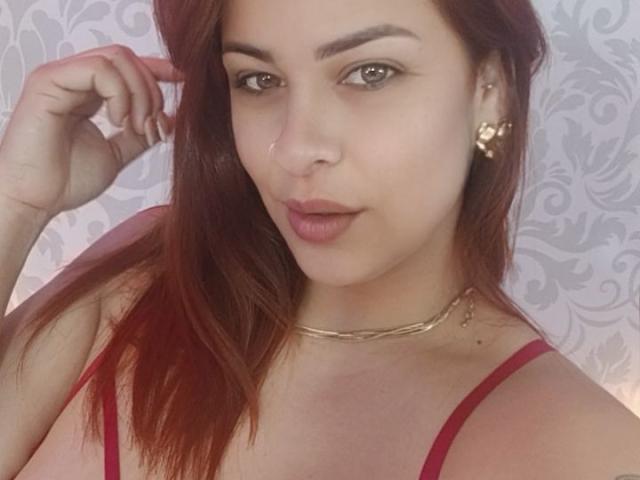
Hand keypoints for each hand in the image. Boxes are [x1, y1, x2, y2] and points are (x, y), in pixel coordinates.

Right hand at [0, 44, 183, 219]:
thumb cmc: (66, 181)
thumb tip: (170, 119)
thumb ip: (140, 135)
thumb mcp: (116, 154)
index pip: (128, 66)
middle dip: (152, 91)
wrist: (37, 200)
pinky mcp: (49, 80)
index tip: (184, 81)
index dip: (158, 69)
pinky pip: (99, 69)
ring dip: (139, 93)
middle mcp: (74, 79)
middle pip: (128, 59)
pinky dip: (120, 94)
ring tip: (137, 127)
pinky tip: (118, 121)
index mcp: (88, 93)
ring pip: (117, 58)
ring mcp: (61, 76)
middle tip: (153, 128)